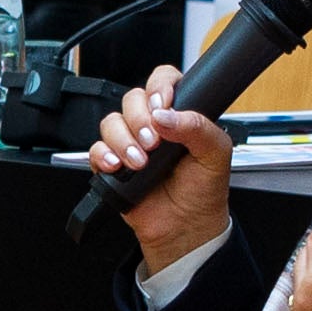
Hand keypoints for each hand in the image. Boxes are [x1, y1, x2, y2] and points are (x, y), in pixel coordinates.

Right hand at [85, 64, 235, 269]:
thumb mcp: (216, 154)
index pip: (164, 81)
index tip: (162, 105)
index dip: (159, 86)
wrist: (186, 229)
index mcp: (179, 115)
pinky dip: (104, 155)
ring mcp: (131, 144)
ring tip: (140, 161)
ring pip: (111, 122)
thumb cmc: (204, 192)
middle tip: (154, 142)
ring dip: (123, 140)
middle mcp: (153, 126)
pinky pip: (96, 149)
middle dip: (139, 119)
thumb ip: (197, 126)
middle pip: (132, 99)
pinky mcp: (112, 165)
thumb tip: (165, 115)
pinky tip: (118, 166)